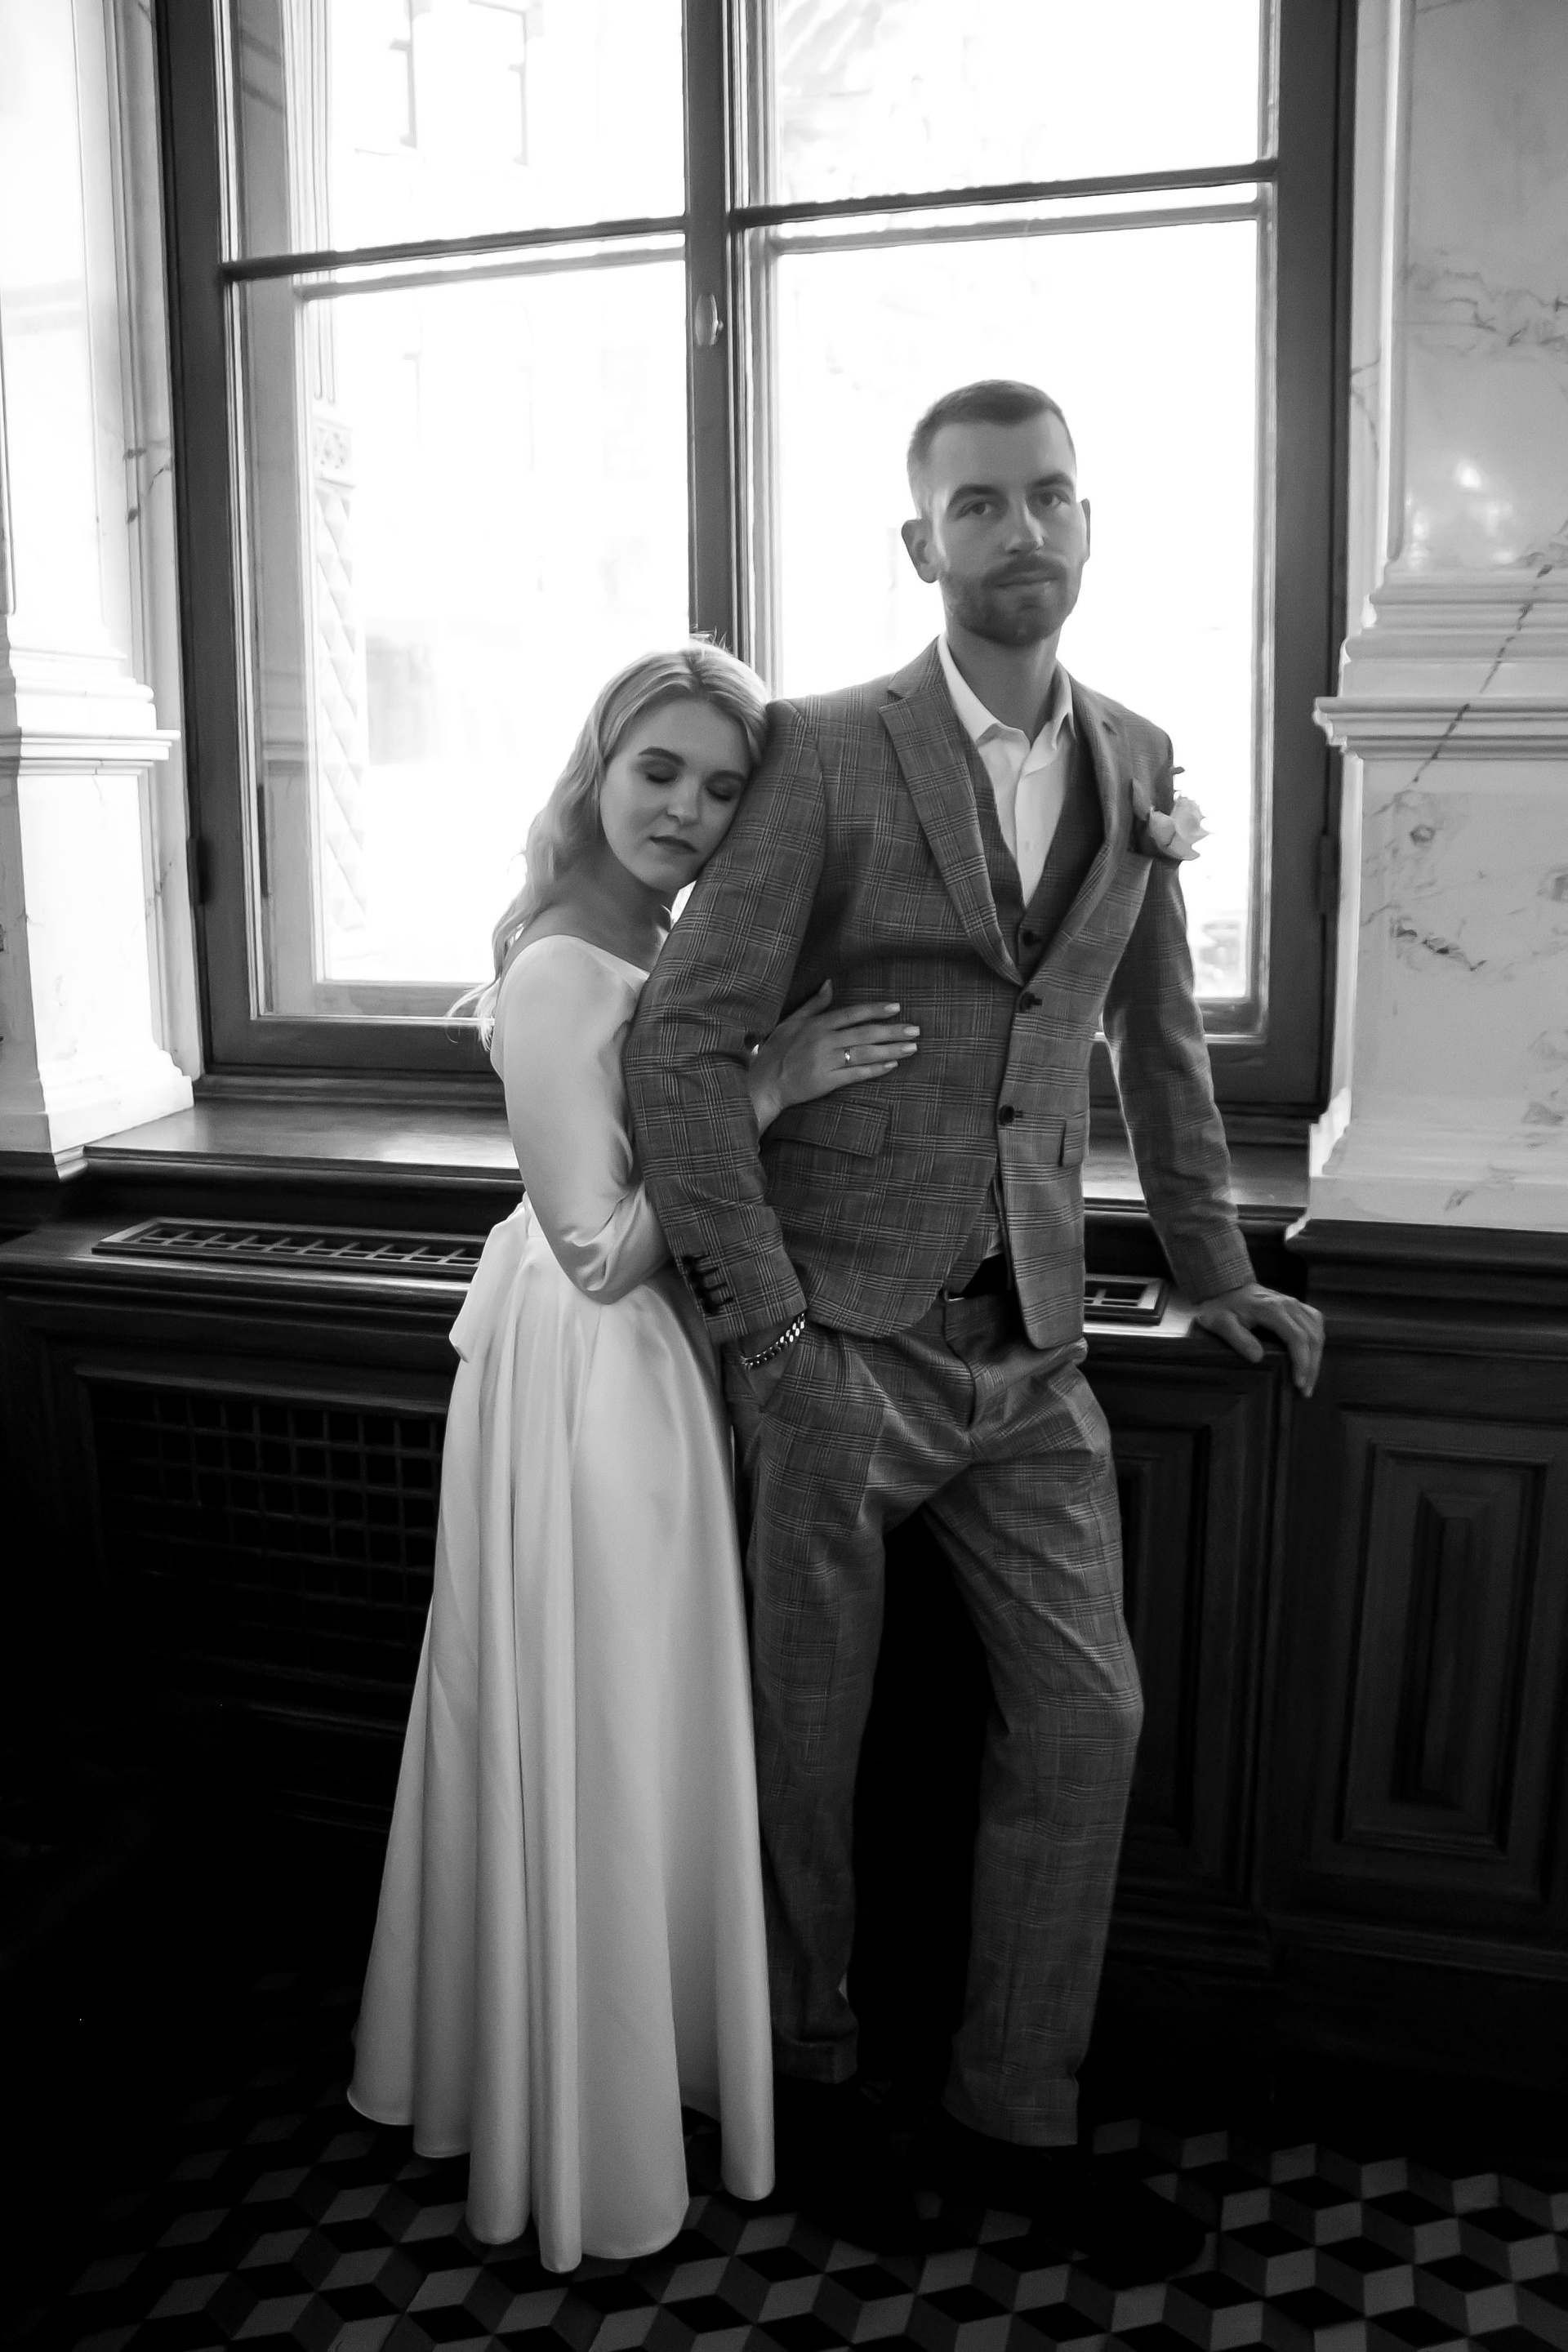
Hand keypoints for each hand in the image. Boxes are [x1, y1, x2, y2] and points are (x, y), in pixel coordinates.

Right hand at [748, 980, 918, 1133]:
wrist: (765, 1082)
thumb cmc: (777, 1050)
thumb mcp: (792, 1021)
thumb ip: (814, 1004)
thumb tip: (830, 984)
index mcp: (817, 1024)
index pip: (852, 1014)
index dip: (875, 1010)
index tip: (897, 1008)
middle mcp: (824, 1041)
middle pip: (865, 1034)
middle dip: (892, 1031)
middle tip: (915, 1030)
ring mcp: (827, 1061)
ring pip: (865, 1053)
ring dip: (891, 1050)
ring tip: (911, 1047)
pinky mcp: (828, 1081)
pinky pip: (856, 1074)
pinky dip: (875, 1069)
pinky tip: (892, 1065)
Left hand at [1191, 1280, 1324, 1395]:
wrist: (1224, 1286)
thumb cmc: (1221, 1307)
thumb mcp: (1220, 1323)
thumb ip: (1238, 1338)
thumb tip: (1258, 1358)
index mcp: (1272, 1309)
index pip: (1297, 1337)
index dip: (1302, 1362)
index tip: (1300, 1383)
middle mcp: (1288, 1304)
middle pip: (1312, 1337)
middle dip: (1312, 1366)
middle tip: (1306, 1391)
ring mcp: (1294, 1303)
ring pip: (1317, 1330)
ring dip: (1317, 1356)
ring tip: (1309, 1380)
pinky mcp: (1296, 1305)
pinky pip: (1315, 1323)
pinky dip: (1317, 1342)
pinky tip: (1312, 1358)